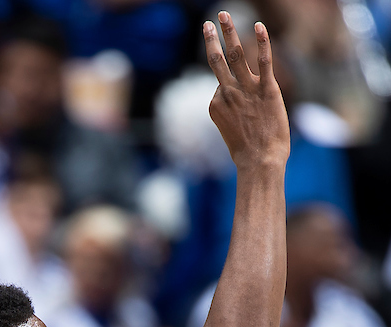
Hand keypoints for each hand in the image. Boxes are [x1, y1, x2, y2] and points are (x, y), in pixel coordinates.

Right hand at [204, 11, 289, 171]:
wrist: (260, 162)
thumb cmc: (247, 153)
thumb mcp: (230, 132)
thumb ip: (230, 113)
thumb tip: (235, 102)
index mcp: (216, 104)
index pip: (221, 84)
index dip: (229, 88)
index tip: (238, 106)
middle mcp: (228, 93)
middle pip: (217, 60)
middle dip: (212, 38)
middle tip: (208, 23)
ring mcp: (246, 89)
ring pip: (235, 54)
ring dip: (228, 32)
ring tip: (223, 15)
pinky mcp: (267, 88)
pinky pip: (263, 60)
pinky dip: (262, 41)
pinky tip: (258, 26)